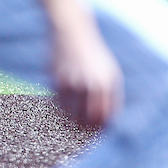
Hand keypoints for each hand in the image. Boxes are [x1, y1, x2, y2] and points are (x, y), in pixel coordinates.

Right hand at [38, 0, 123, 129]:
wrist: (72, 31)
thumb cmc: (94, 54)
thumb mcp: (110, 71)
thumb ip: (111, 95)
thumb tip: (108, 121)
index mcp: (105, 83)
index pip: (105, 117)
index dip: (102, 129)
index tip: (100, 135)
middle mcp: (88, 84)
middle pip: (88, 119)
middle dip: (88, 131)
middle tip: (86, 136)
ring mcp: (71, 82)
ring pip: (71, 114)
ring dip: (73, 123)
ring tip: (75, 128)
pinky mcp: (56, 80)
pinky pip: (59, 104)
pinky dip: (62, 111)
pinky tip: (65, 112)